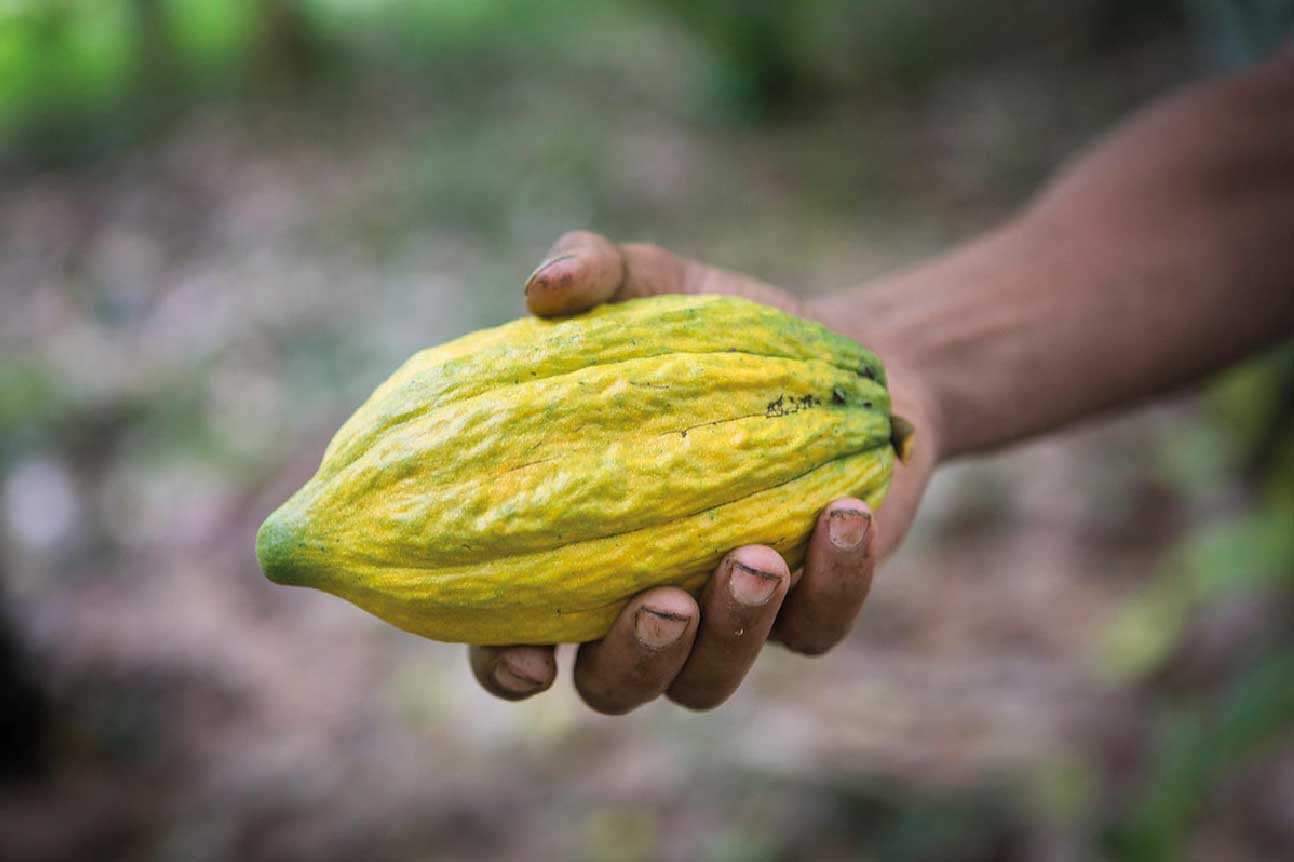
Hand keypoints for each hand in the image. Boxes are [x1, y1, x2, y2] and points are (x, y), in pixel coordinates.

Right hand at [469, 231, 939, 711]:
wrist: (845, 360)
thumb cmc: (720, 335)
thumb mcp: (658, 285)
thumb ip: (595, 273)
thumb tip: (543, 288)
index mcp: (576, 550)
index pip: (515, 637)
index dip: (508, 665)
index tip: (528, 655)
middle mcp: (641, 601)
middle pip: (614, 684)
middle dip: (635, 660)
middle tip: (666, 600)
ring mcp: (730, 618)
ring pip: (710, 680)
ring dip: (733, 633)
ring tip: (757, 555)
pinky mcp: (815, 607)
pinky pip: (815, 631)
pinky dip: (832, 585)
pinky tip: (842, 516)